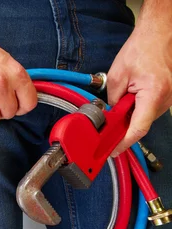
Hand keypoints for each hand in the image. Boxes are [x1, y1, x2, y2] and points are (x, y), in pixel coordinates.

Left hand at [107, 20, 171, 156]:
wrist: (158, 34)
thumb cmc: (140, 49)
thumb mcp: (117, 76)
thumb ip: (113, 100)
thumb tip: (112, 115)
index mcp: (153, 93)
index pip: (138, 128)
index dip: (124, 143)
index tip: (113, 150)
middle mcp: (166, 98)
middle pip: (142, 123)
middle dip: (123, 126)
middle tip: (107, 126)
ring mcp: (170, 97)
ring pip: (145, 116)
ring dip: (131, 114)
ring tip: (122, 98)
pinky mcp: (168, 95)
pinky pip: (150, 108)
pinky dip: (138, 108)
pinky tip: (130, 97)